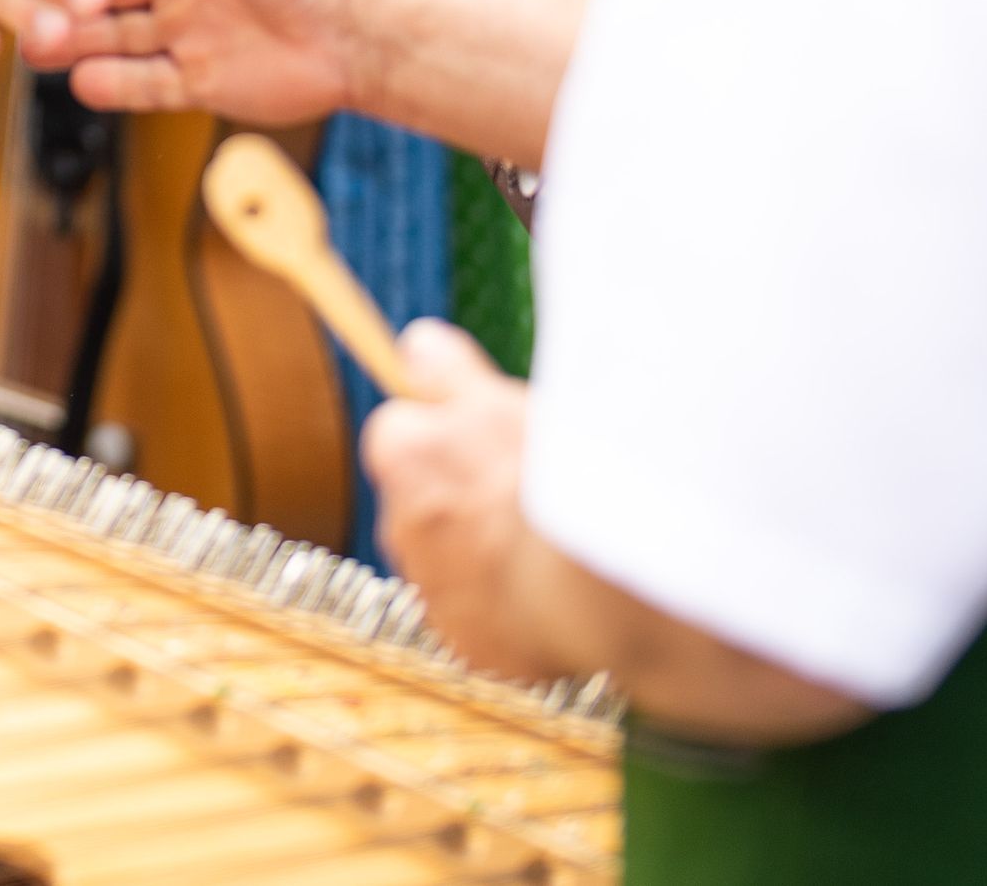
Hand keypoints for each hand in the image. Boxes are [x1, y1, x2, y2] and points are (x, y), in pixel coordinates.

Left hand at [363, 320, 549, 679]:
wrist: (588, 593)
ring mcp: (431, 588)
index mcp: (402, 452)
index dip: (448, 429)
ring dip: (489, 547)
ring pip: (455, 555)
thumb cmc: (544, 484)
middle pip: (427, 496)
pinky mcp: (465, 643)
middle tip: (532, 486)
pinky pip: (483, 612)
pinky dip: (511, 603)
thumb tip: (414, 343)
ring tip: (552, 543)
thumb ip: (447, 372)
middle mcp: (398, 523)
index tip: (491, 433)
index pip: (401, 428)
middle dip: (467, 492)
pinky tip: (555, 591)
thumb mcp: (499, 402)